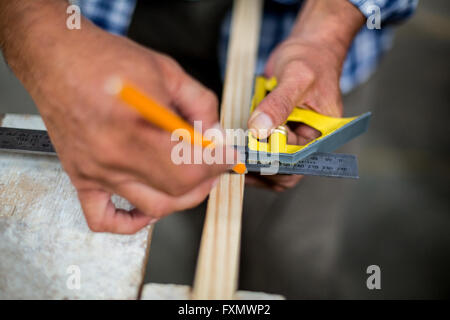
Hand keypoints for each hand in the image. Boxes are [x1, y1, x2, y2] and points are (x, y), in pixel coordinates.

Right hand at [1, 2, 233, 232]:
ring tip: (191, 180)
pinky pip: (103, 218)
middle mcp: (115, 156)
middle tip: (214, 165)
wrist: (57, 58)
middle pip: (176, 191)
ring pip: (152, 207)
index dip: (218, 164)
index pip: (191, 167)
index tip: (228, 156)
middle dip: (206, 180)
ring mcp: (97, 171)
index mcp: (137, 127)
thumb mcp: (167, 71)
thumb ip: (200, 104)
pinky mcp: (82, 176)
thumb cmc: (105, 59)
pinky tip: (146, 209)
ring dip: (180, 199)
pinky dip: (129, 222)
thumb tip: (215, 134)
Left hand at [246, 0, 363, 191]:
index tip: (253, 148)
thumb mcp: (297, 78)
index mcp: (322, 136)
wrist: (306, 49)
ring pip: (269, 165)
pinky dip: (248, 149)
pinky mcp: (274, 134)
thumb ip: (279, 104)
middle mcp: (306, 143)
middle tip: (238, 150)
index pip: (298, 163)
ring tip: (235, 145)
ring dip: (251, 158)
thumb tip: (260, 130)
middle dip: (259, 162)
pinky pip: (260, 152)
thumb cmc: (311, 61)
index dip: (275, 161)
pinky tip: (236, 141)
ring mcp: (289, 139)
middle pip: (282, 170)